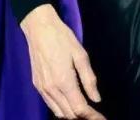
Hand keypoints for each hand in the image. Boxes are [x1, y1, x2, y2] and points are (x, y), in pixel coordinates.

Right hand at [19, 4, 104, 118]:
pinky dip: (61, 109)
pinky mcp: (37, 86)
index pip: (80, 109)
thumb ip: (89, 79)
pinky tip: (69, 104)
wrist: (39, 29)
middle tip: (96, 115)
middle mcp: (51, 90)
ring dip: (72, 115)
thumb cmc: (62, 38)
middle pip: (69, 114)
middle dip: (84, 117)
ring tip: (85, 112)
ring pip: (58, 112)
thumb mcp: (81, 55)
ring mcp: (42, 89)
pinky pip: (50, 105)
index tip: (102, 119)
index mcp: (64, 81)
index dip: (92, 116)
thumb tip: (96, 98)